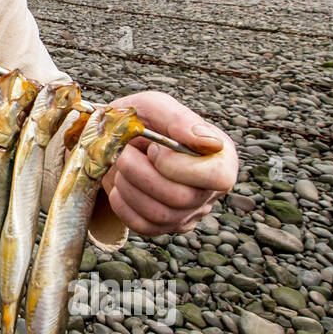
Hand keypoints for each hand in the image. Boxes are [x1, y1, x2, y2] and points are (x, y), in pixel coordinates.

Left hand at [99, 90, 237, 236]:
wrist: (112, 140)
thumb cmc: (141, 121)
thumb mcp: (156, 107)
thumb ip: (180, 119)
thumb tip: (209, 143)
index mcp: (220, 157)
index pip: (218, 177)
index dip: (179, 165)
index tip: (154, 148)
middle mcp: (209, 190)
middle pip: (182, 198)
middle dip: (141, 173)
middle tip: (123, 152)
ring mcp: (188, 212)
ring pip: (160, 215)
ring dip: (128, 186)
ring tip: (121, 165)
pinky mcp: (164, 226)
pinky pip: (143, 226)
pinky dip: (122, 203)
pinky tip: (120, 183)